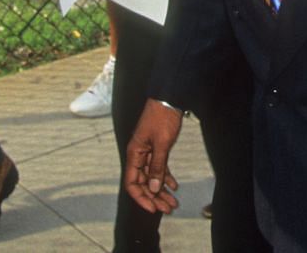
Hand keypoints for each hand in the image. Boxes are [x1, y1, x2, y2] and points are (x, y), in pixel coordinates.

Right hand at [123, 99, 183, 214]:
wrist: (169, 98)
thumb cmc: (162, 117)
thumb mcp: (162, 143)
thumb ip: (158, 166)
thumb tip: (155, 188)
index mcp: (134, 154)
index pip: (132, 183)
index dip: (141, 198)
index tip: (153, 208)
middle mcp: (138, 155)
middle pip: (143, 183)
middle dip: (155, 197)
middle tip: (169, 208)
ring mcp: (147, 151)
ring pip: (152, 177)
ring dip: (162, 190)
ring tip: (173, 202)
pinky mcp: (157, 147)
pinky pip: (159, 167)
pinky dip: (166, 177)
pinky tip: (174, 186)